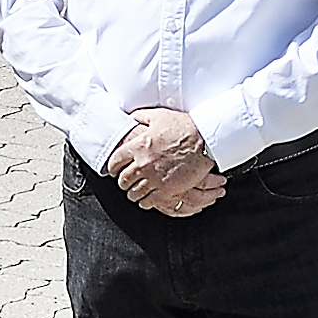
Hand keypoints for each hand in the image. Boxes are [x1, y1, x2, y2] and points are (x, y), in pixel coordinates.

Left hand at [108, 108, 223, 214]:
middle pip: (123, 181)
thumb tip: (130, 117)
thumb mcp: (158, 116)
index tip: (115, 170)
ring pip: (134, 193)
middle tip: (126, 182)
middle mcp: (143, 164)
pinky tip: (146, 199)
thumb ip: (140, 116)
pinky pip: (149, 201)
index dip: (113, 168)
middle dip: (123, 182)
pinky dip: (146, 202)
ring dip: (133, 193)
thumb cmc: (183, 127)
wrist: (205, 140)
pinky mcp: (167, 189)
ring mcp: (155, 178)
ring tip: (135, 192)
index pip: (114, 163)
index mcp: (138, 147)